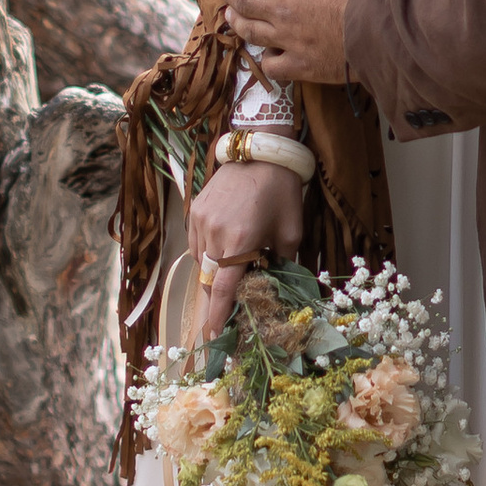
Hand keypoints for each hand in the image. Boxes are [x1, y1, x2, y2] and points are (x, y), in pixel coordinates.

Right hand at [188, 159, 306, 335]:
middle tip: (229, 307)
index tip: (213, 335)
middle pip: (207, 279)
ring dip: (212, 273)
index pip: (222, 289)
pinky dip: (207, 253)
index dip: (217, 314)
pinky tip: (224, 249)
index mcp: (240, 242)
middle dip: (216, 296)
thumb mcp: (291, 231)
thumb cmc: (281, 190)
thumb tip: (276, 286)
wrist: (261, 150)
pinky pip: (196, 242)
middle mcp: (214, 233)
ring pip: (199, 262)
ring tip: (231, 273)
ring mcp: (200, 220)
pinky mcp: (195, 209)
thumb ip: (282, 262)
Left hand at [219, 0, 382, 85]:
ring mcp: (289, 41)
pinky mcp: (302, 66)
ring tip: (231, 17)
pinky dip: (266, 60)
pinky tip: (267, 55)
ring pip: (250, 32)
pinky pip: (273, 66)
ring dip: (238, 23)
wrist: (382, 29)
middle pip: (244, 1)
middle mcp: (283, 12)